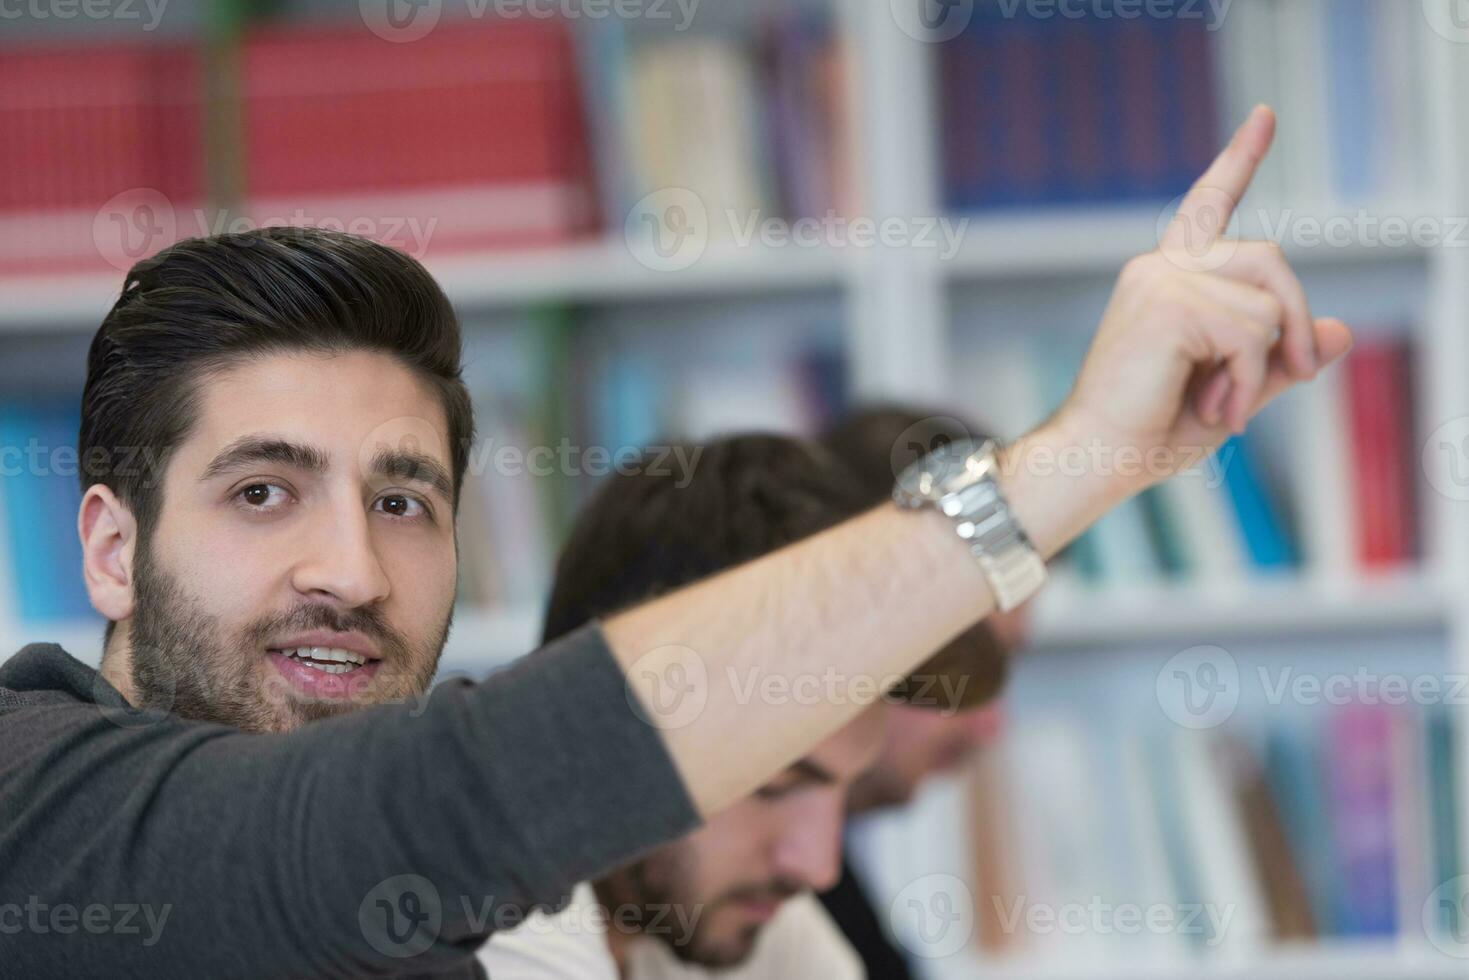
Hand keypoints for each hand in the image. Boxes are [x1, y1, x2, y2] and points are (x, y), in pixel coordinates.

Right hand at [1055, 105, 1353, 492]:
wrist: (1097, 457)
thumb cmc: (1150, 430)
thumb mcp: (1234, 390)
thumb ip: (1281, 358)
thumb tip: (1343, 331)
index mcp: (1167, 277)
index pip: (1209, 206)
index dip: (1238, 160)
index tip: (1264, 116)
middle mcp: (1160, 267)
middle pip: (1269, 258)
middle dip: (1295, 319)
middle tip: (1297, 373)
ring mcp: (1160, 281)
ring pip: (1266, 304)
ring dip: (1262, 366)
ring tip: (1222, 404)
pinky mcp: (1168, 306)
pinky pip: (1252, 335)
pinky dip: (1247, 381)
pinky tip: (1213, 406)